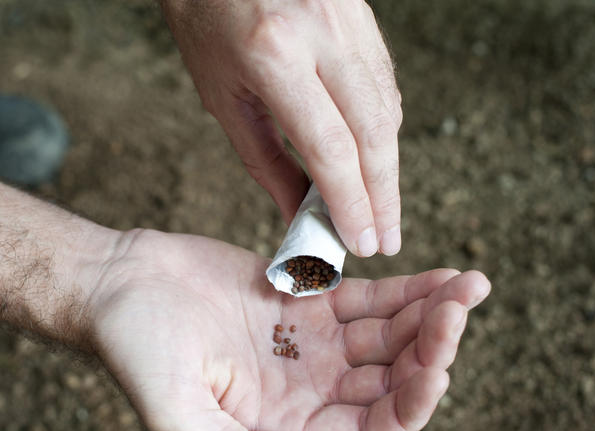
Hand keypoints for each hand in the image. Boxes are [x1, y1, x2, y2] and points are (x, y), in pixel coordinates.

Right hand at [89, 230, 489, 430]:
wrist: (117, 284)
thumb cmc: (135, 350)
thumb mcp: (176, 415)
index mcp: (282, 425)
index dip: (408, 407)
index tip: (435, 370)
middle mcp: (305, 387)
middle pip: (389, 380)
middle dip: (431, 350)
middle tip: (459, 312)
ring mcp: (309, 342)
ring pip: (387, 336)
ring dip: (430, 315)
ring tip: (469, 287)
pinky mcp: (304, 298)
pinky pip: (368, 298)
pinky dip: (405, 289)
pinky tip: (440, 278)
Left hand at [163, 0, 402, 256]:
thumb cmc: (205, 24)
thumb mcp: (222, 97)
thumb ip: (264, 160)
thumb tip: (296, 214)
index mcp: (274, 54)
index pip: (330, 147)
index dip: (350, 203)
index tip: (360, 243)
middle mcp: (321, 31)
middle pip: (372, 132)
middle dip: (383, 195)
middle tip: (386, 241)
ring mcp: (348, 18)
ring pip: (386, 107)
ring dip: (389, 166)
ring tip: (383, 210)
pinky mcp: (362, 14)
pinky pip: (384, 80)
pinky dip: (384, 127)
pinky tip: (378, 158)